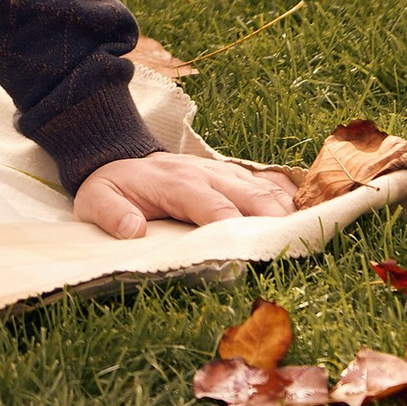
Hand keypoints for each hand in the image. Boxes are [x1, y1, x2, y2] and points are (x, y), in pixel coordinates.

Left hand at [73, 153, 297, 241]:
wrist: (118, 153)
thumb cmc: (113, 186)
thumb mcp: (94, 199)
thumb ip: (110, 214)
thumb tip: (133, 230)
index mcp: (175, 182)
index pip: (210, 205)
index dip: (231, 227)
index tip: (250, 252)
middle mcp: (205, 173)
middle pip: (248, 194)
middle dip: (273, 220)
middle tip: (297, 248)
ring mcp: (221, 171)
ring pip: (262, 187)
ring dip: (286, 211)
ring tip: (311, 237)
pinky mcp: (232, 175)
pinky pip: (266, 181)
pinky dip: (288, 195)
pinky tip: (308, 213)